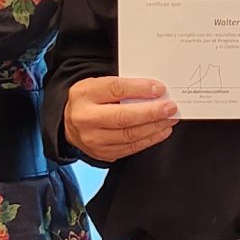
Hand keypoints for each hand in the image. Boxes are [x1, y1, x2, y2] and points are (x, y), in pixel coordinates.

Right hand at [63, 76, 177, 162]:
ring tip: (169, 119)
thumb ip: (122, 86)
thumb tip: (153, 91)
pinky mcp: (102, 153)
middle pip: (123, 117)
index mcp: (84, 94)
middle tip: (170, 107)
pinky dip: (149, 139)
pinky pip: (130, 148)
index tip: (159, 89)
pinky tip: (160, 131)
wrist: (69, 123)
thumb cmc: (89, 101)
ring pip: (129, 135)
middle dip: (152, 112)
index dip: (140, 89)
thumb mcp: (98, 85)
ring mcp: (93, 140)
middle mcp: (85, 118)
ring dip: (155, 127)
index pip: (115, 90)